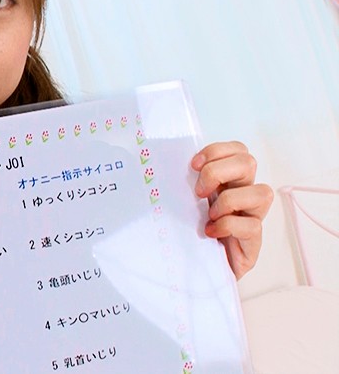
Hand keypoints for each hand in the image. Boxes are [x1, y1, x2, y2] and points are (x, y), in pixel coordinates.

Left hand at [191, 141, 272, 279]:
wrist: (192, 272)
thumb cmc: (186, 233)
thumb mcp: (181, 202)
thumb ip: (181, 183)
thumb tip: (159, 163)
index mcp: (227, 181)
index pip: (238, 150)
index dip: (217, 151)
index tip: (192, 165)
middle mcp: (243, 195)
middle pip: (249, 163)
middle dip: (218, 172)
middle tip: (198, 192)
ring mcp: (251, 218)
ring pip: (263, 192)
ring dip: (229, 200)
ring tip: (209, 214)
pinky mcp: (253, 243)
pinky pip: (252, 225)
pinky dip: (227, 226)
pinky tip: (210, 233)